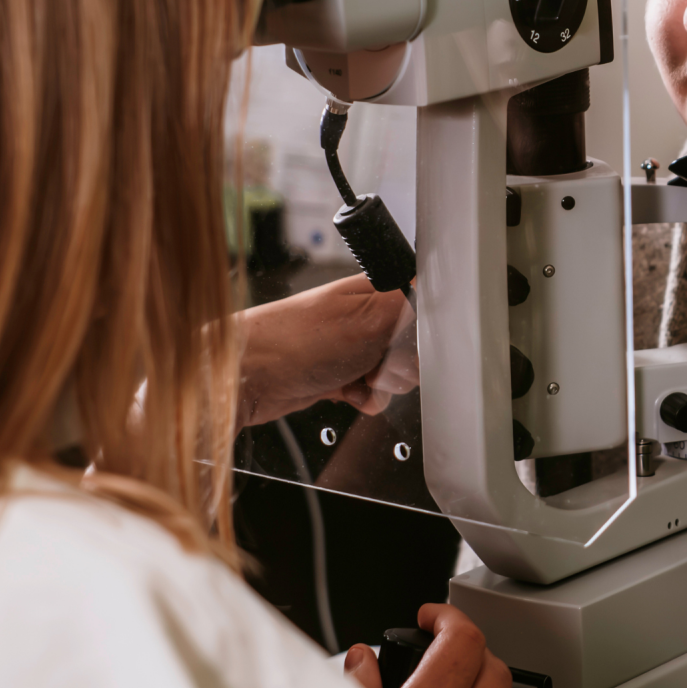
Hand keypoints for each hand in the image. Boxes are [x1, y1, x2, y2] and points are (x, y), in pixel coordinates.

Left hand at [236, 273, 417, 426]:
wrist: (245, 377)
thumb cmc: (292, 340)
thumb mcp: (367, 318)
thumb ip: (411, 304)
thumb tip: (441, 292)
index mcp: (374, 290)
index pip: (424, 307)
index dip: (423, 333)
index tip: (410, 344)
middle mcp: (364, 315)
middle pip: (413, 344)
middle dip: (401, 364)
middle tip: (377, 362)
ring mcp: (351, 344)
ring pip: (394, 372)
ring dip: (381, 385)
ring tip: (356, 379)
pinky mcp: (339, 372)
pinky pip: (371, 390)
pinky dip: (364, 397)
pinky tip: (345, 393)